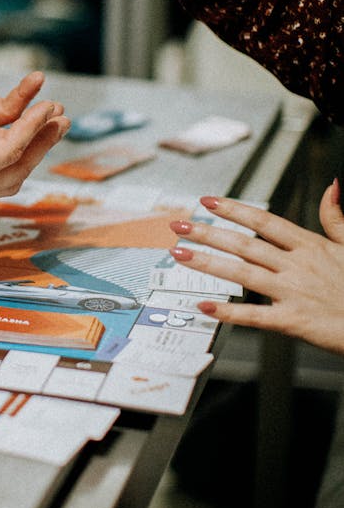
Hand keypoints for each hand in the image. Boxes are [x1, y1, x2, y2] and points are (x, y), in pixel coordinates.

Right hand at [0, 32, 68, 206]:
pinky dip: (12, 114)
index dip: (27, 136)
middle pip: (17, 160)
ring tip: (53, 107)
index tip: (45, 112)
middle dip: (41, 138)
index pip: (3, 159)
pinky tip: (26, 92)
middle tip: (62, 114)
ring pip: (10, 148)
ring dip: (33, 129)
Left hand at [168, 183, 343, 354]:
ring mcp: (294, 292)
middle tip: (179, 226)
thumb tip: (333, 187)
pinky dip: (228, 311)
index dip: (234, 210)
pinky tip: (204, 305)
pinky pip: (254, 315)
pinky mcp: (294, 321)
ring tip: (180, 254)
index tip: (208, 202)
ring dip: (208, 263)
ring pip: (242, 273)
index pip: (264, 222)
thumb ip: (335, 217)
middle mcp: (297, 266)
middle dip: (208, 233)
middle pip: (244, 244)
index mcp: (309, 246)